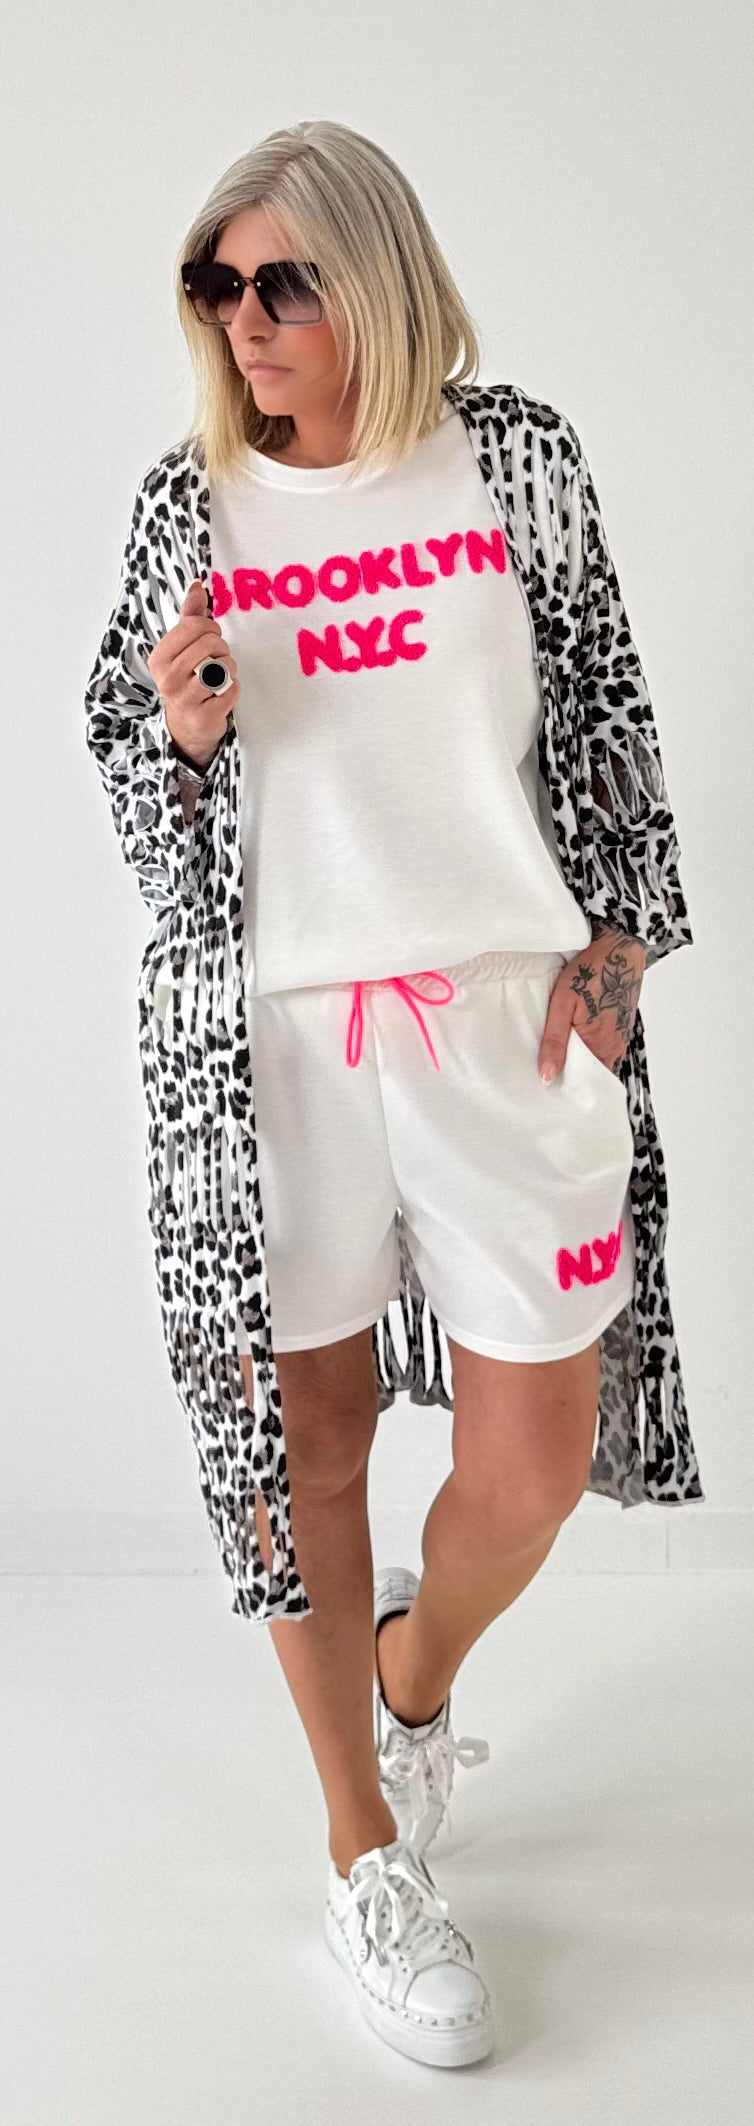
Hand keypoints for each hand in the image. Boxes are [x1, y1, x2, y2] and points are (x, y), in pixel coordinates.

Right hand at [146, 580, 240, 768]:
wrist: (187, 726)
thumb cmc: (187, 679)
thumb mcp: (182, 648)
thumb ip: (190, 616)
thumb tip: (197, 585)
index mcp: (159, 658)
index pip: (193, 626)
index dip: (209, 627)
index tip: (209, 636)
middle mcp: (168, 678)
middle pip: (209, 643)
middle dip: (221, 648)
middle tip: (217, 658)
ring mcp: (184, 699)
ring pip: (223, 666)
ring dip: (228, 668)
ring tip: (219, 675)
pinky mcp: (204, 716)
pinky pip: (232, 688)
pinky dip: (233, 688)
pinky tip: (221, 693)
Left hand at [538, 926, 645, 1082]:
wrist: (618, 948)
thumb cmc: (591, 971)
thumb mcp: (562, 1004)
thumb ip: (554, 1042)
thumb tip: (547, 1076)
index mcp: (601, 1047)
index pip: (585, 1085)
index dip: (566, 1088)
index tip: (546, 1087)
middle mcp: (615, 1047)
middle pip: (590, 1076)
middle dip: (570, 1076)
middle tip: (545, 1072)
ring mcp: (619, 1038)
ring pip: (596, 1062)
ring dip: (577, 1060)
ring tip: (555, 1054)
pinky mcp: (619, 1028)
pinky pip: (601, 1048)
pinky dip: (586, 1048)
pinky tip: (571, 1038)